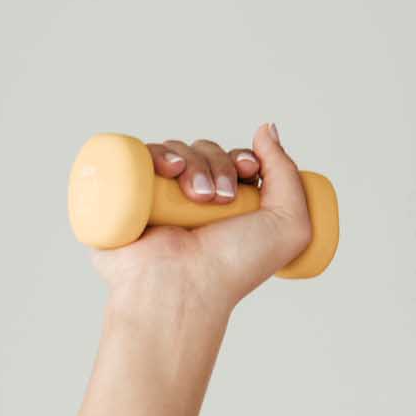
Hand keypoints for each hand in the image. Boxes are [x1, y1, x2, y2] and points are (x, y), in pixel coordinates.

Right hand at [88, 124, 312, 307]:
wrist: (183, 287)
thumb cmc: (235, 266)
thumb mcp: (289, 224)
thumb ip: (288, 174)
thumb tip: (267, 128)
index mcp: (229, 206)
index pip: (234, 160)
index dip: (243, 158)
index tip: (249, 170)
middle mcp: (192, 201)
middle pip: (207, 152)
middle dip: (220, 165)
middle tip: (222, 198)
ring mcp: (159, 197)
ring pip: (176, 151)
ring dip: (193, 163)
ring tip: (197, 197)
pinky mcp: (126, 194)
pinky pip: (138, 155)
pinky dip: (155, 153)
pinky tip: (169, 170)